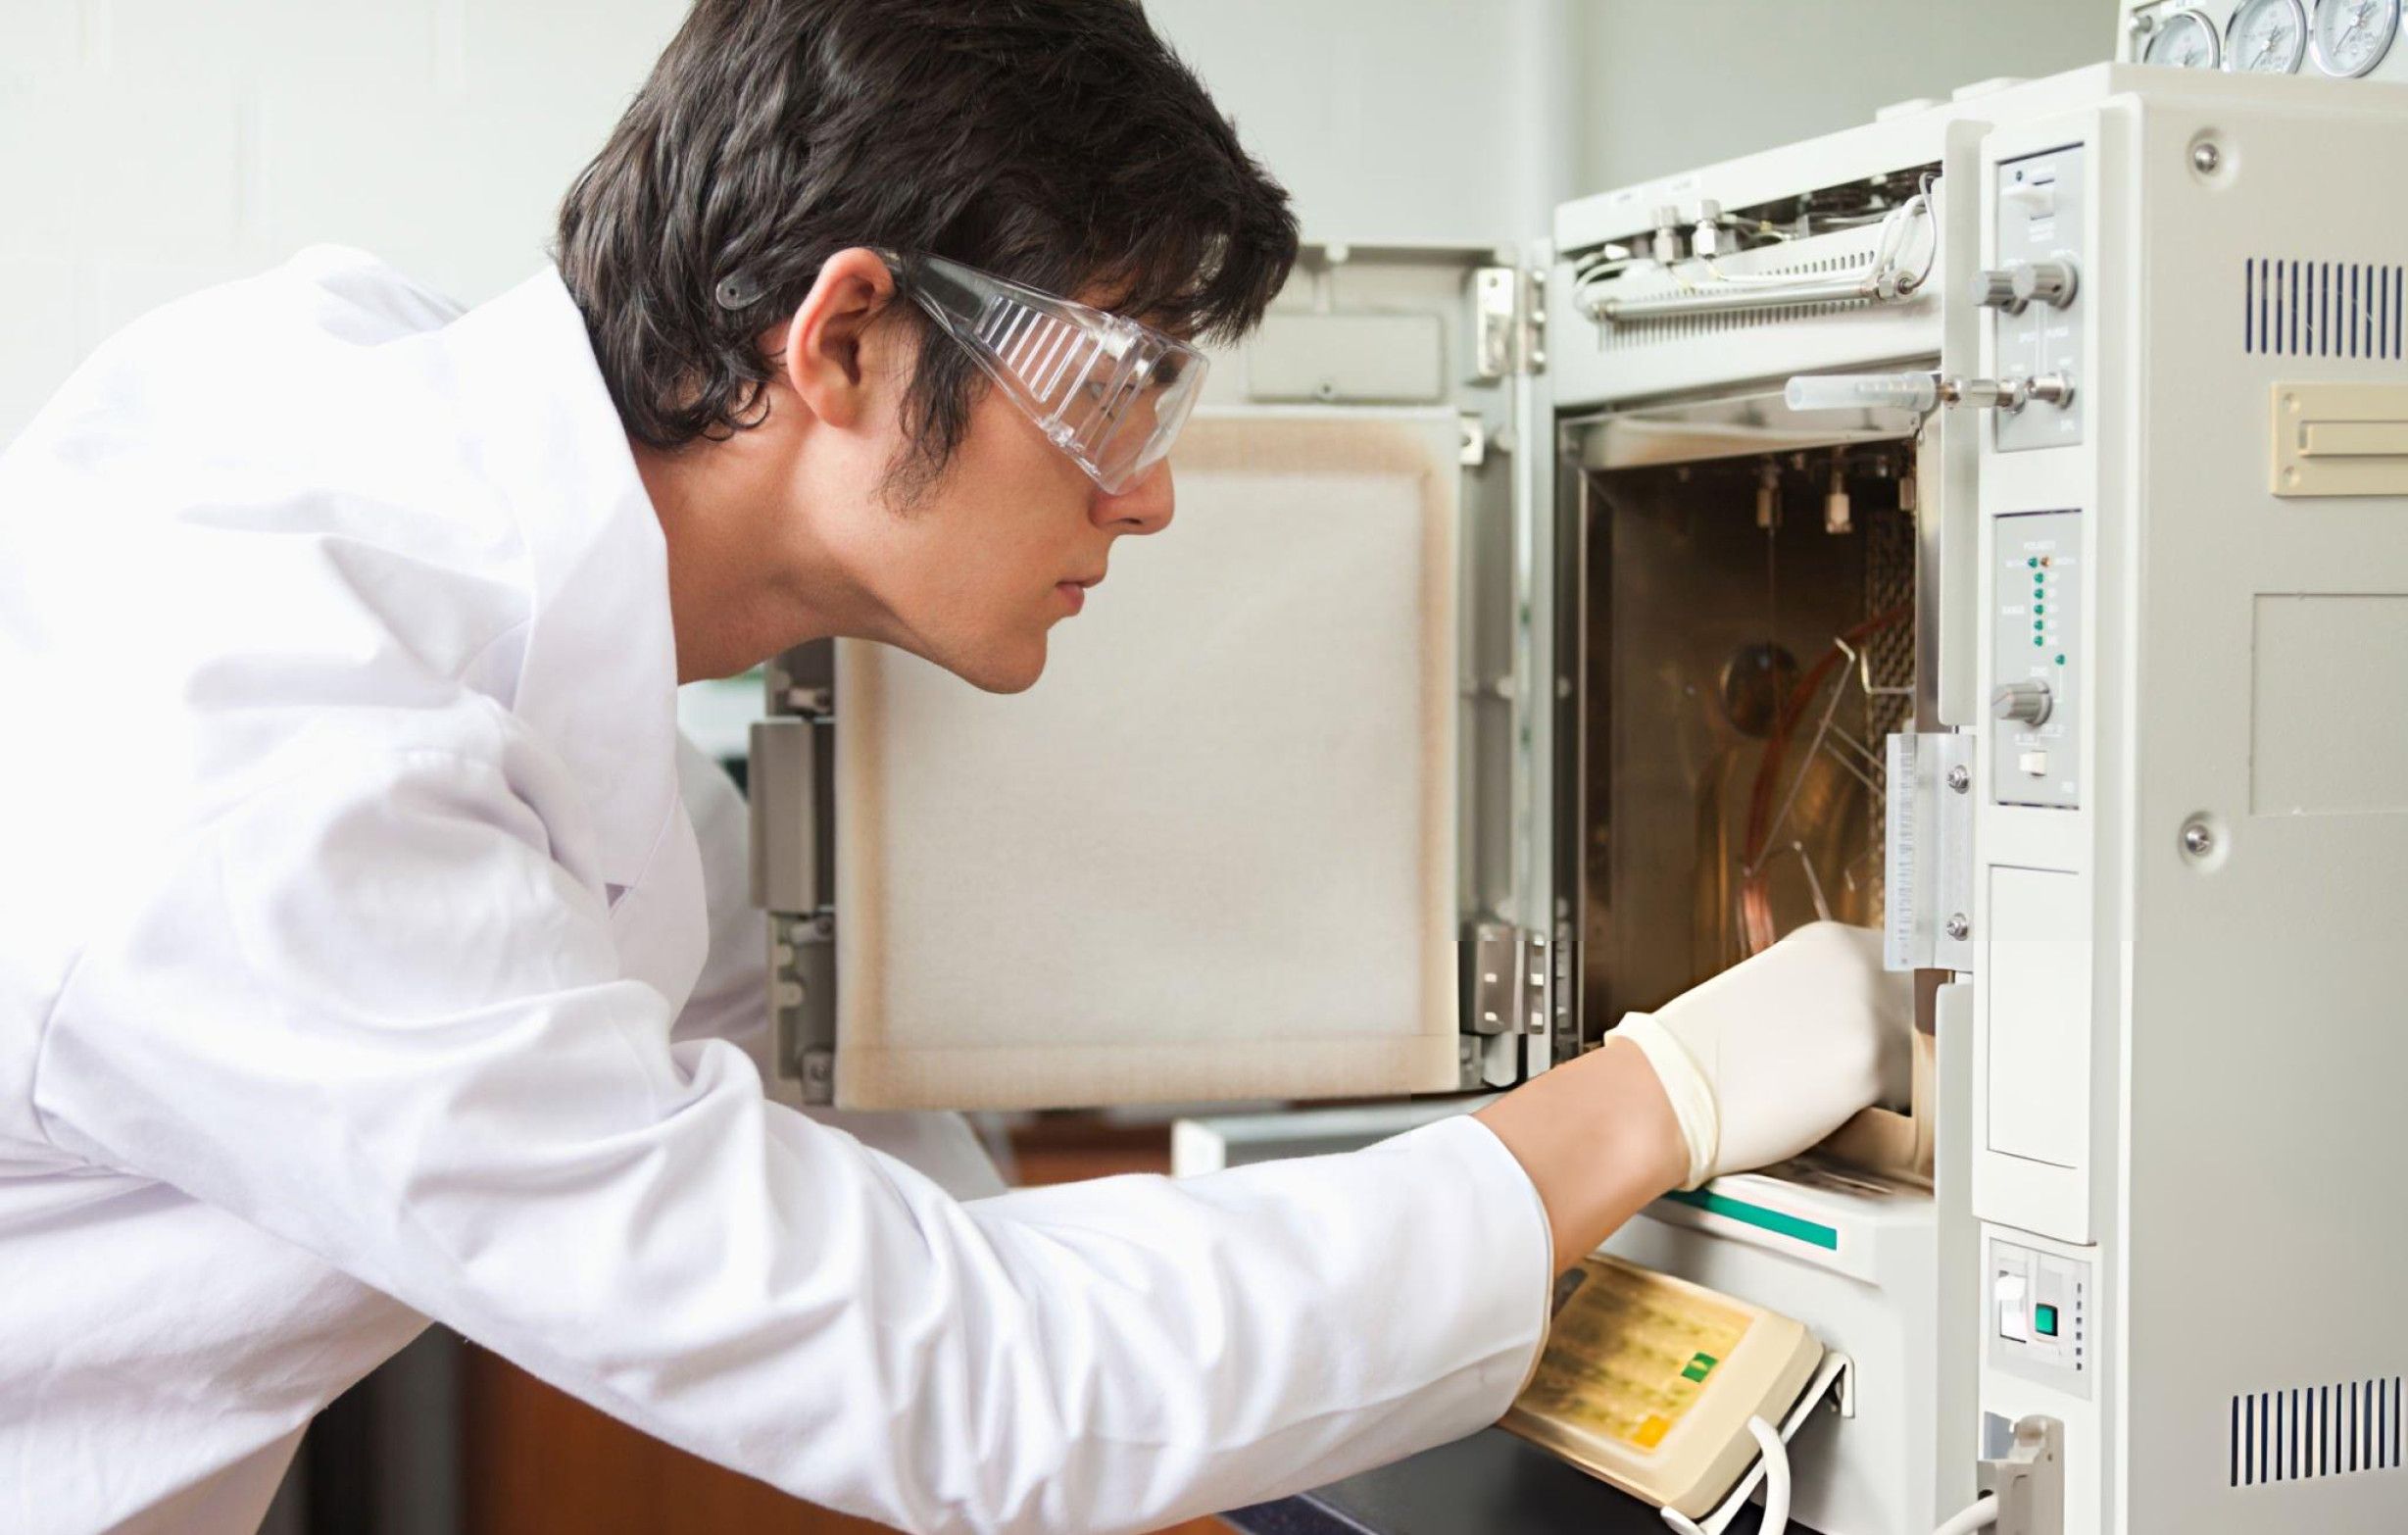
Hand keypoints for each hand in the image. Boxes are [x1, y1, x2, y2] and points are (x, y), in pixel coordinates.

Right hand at [1611, 922, 1909, 1188]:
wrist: (1669, 1090)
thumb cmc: (1703, 1051)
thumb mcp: (1775, 989)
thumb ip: (1827, 992)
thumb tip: (1858, 1017)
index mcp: (1831, 942)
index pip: (1905, 968)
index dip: (1894, 1005)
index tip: (1882, 1026)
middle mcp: (1858, 967)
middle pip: (1922, 1006)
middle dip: (1904, 1035)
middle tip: (1860, 1064)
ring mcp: (1869, 1013)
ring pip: (1920, 1050)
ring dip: (1896, 1072)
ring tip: (1839, 1087)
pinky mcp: (1871, 1066)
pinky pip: (1909, 1093)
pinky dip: (1884, 1106)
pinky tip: (1839, 1107)